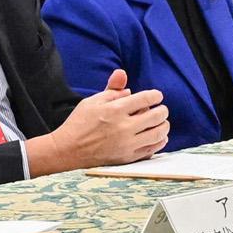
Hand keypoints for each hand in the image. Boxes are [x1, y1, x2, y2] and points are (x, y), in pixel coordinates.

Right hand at [28, 70, 170, 172]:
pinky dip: (159, 141)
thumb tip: (124, 75)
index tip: (157, 96)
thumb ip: (111, 89)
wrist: (68, 150)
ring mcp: (127, 144)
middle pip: (156, 116)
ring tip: (162, 122)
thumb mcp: (92, 101)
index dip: (155, 96)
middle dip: (162, 110)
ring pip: (158, 134)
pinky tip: (158, 136)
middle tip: (161, 109)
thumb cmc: (79, 123)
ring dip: (164, 126)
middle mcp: (123, 127)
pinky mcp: (127, 158)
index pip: (145, 99)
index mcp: (115, 110)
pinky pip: (152, 150)